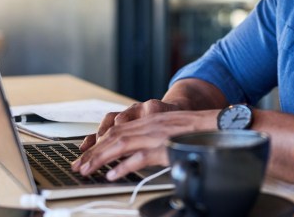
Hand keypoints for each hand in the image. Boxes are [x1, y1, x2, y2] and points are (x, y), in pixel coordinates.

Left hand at [71, 109, 218, 179]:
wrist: (216, 123)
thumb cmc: (193, 129)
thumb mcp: (167, 129)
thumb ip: (149, 138)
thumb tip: (130, 155)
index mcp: (148, 120)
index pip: (116, 129)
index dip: (97, 142)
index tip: (83, 155)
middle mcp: (149, 124)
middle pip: (114, 136)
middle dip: (92, 152)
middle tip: (77, 166)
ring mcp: (156, 135)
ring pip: (121, 144)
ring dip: (101, 158)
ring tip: (87, 170)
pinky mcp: (165, 146)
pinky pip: (141, 156)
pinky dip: (125, 166)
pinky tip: (113, 174)